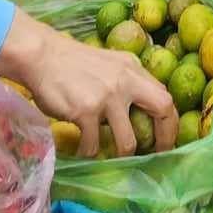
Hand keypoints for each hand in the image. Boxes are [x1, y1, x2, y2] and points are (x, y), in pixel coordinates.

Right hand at [0, 12, 175, 157]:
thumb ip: (127, 81)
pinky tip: (83, 150)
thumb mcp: (108, 64)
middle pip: (162, 109)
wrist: (42, 55)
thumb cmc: (72, 63)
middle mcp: (125, 80)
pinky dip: (89, 152)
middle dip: (164, 138)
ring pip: (128, 140)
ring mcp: (107, 96)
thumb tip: (142, 108)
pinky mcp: (86, 111)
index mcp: (133, 68)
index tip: (166, 140)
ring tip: (112, 156)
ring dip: (122, 154)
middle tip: (156, 155)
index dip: (170, 122)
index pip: (165, 96)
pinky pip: (94, 144)